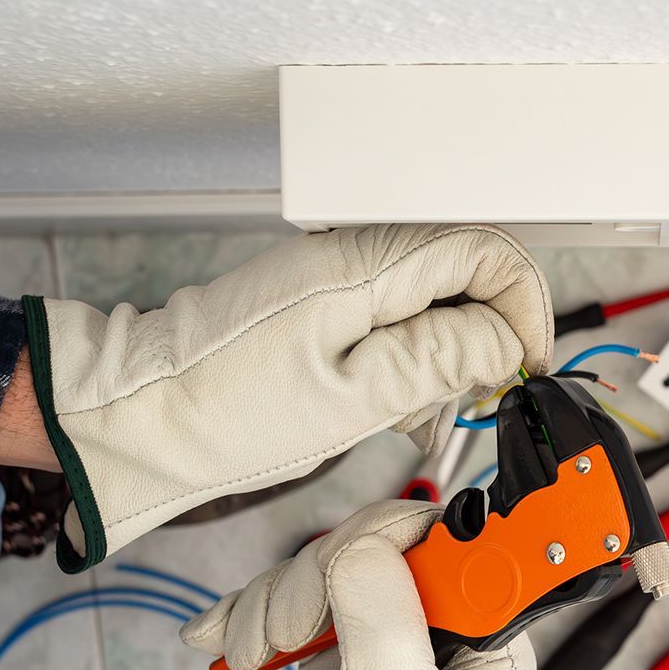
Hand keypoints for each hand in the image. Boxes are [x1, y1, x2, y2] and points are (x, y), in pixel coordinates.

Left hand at [21, 225, 551, 571]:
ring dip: (447, 356)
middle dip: (485, 336)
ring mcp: (334, 277)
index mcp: (364, 266)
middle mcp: (352, 256)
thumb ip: (440, 359)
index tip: (525, 363)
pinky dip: (408, 363)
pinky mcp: (319, 303)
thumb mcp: (353, 399)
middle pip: (463, 273)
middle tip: (476, 399)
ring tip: (423, 417)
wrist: (143, 418)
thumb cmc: (227, 412)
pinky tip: (393, 410)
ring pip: (431, 300)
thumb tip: (504, 340)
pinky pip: (391, 320)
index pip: (484, 251)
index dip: (521, 305)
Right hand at [180, 502, 534, 669]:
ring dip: (272, 604)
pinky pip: (293, 598)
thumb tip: (364, 545)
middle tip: (283, 636)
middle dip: (311, 583)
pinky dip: (253, 616)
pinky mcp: (340, 646)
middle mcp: (444, 627)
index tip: (335, 571)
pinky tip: (227, 643)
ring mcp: (387, 633)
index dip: (385, 540)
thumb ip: (386, 629)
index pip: (448, 541)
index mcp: (487, 639)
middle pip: (371, 545)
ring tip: (250, 655)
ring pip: (323, 567)